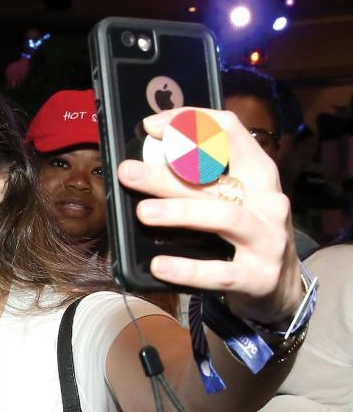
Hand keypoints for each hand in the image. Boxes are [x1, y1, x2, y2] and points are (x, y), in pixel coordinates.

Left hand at [117, 107, 304, 324]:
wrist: (282, 287)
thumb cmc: (249, 236)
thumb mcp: (239, 201)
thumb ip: (206, 182)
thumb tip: (150, 163)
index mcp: (261, 173)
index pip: (230, 131)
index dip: (191, 123)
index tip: (153, 126)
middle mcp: (268, 201)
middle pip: (215, 179)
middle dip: (168, 173)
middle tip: (129, 172)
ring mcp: (267, 239)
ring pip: (222, 217)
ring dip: (180, 212)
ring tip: (143, 212)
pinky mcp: (258, 276)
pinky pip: (219, 272)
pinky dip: (187, 269)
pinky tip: (159, 265)